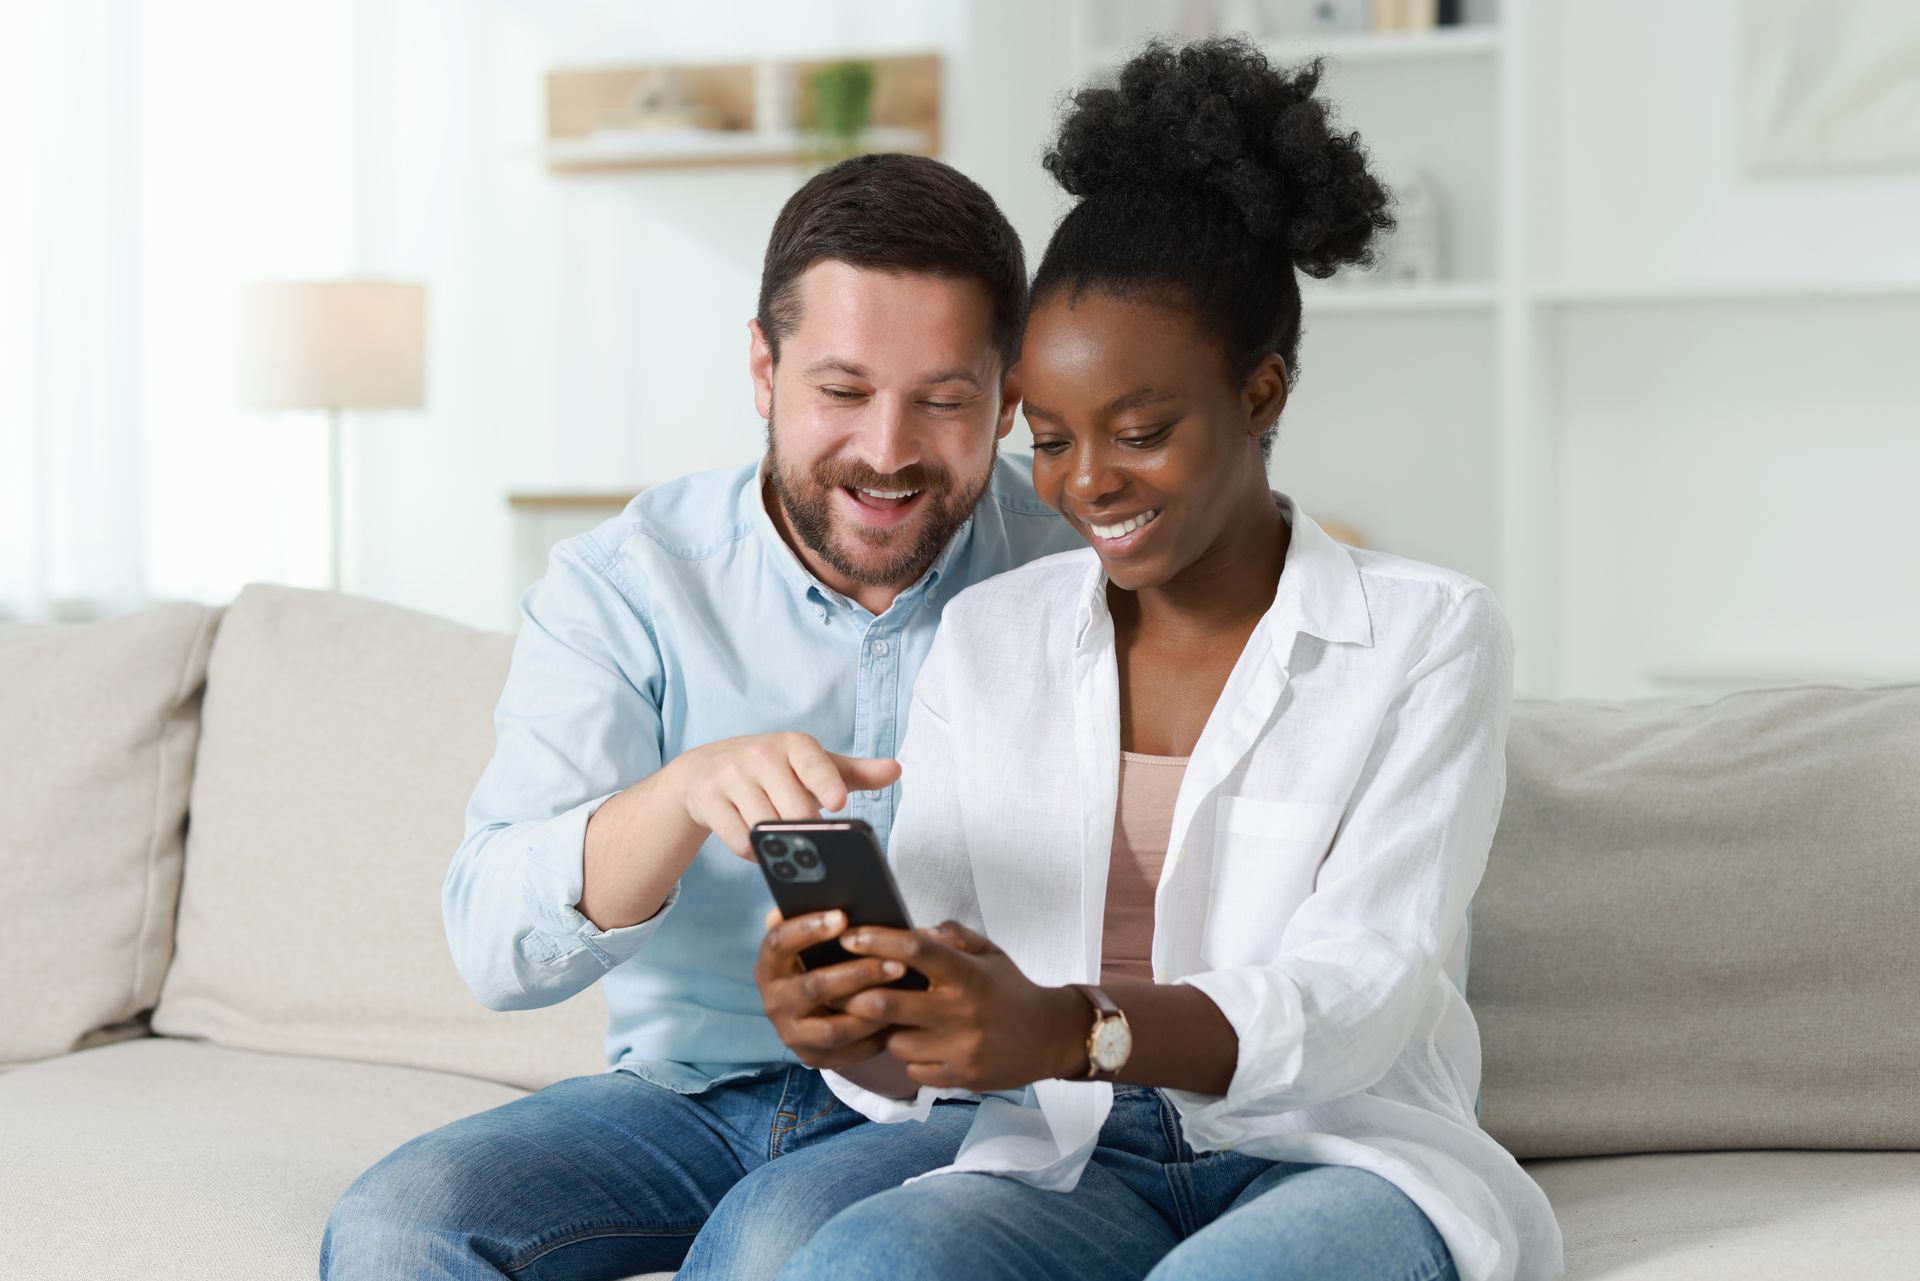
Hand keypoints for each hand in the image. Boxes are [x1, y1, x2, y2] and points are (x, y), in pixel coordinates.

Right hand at [669, 732, 900, 858]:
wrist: (706, 769)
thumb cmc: (774, 770)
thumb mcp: (812, 766)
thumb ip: (856, 773)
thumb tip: (897, 770)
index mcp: (794, 744)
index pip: (814, 764)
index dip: (826, 784)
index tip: (837, 804)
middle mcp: (761, 754)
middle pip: (793, 808)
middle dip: (805, 830)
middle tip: (811, 841)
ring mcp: (731, 774)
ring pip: (765, 826)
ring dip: (778, 844)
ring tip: (783, 842)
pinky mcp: (708, 797)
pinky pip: (739, 839)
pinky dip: (752, 851)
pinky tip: (758, 845)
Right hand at [755, 907, 905, 1070]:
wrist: (813, 1015)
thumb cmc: (820, 963)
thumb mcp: (814, 943)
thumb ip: (819, 921)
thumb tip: (831, 897)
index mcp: (769, 965)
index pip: (778, 942)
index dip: (808, 928)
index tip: (843, 916)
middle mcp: (773, 1001)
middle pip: (814, 987)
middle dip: (858, 973)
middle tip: (896, 962)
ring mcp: (791, 1033)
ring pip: (834, 1027)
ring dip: (872, 1010)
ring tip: (904, 996)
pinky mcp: (812, 1058)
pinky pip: (848, 1052)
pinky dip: (875, 1037)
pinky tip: (901, 1020)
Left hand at [840, 921, 1090, 1090]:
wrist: (1050, 1037)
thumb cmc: (1010, 989)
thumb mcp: (989, 952)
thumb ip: (952, 936)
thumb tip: (913, 932)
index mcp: (968, 974)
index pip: (915, 950)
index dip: (877, 941)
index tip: (848, 938)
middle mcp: (962, 1012)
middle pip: (888, 1003)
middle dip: (855, 996)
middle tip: (838, 988)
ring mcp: (959, 1049)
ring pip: (894, 1041)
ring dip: (885, 1030)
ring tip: (890, 1019)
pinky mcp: (959, 1077)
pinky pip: (912, 1067)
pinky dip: (909, 1055)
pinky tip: (920, 1044)